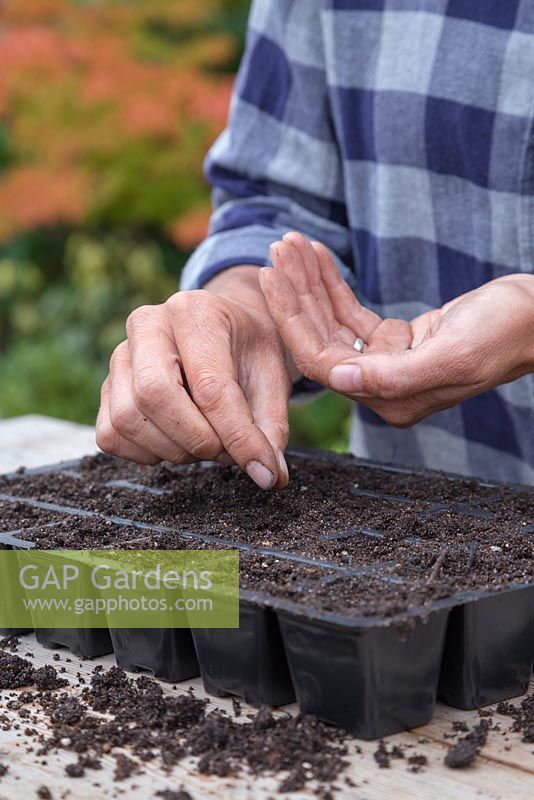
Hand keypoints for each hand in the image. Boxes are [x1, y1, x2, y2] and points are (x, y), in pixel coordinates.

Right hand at [96, 267, 290, 488]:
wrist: (227, 329)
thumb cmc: (249, 349)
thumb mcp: (273, 376)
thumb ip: (272, 424)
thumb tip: (267, 474)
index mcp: (195, 312)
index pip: (210, 386)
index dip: (237, 436)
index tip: (263, 468)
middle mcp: (147, 326)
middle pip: (153, 396)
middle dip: (197, 440)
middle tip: (227, 450)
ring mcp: (119, 356)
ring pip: (127, 420)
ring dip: (174, 450)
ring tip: (208, 442)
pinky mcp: (107, 388)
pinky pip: (111, 435)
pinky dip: (147, 453)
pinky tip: (178, 441)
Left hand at [259, 232, 533, 426]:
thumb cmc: (506, 333)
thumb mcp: (453, 354)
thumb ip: (394, 376)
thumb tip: (337, 380)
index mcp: (391, 399)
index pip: (323, 363)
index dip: (293, 320)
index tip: (273, 276)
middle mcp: (383, 387)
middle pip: (322, 339)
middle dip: (297, 293)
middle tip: (279, 249)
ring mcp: (388, 364)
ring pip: (333, 323)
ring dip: (311, 283)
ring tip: (292, 244)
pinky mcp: (397, 342)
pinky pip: (353, 312)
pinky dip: (334, 284)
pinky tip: (318, 257)